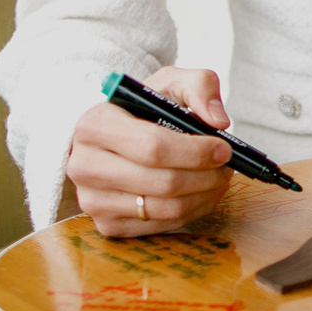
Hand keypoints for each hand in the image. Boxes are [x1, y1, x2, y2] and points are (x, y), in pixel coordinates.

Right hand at [66, 66, 233, 236]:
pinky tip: (201, 194)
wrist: (113, 139)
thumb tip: (218, 121)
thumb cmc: (142, 110)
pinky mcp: (107, 225)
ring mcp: (92, 201)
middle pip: (163, 183)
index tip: (224, 148)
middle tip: (227, 166)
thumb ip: (199, 87)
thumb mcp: (169, 83)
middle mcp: (84, 166)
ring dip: (205, 196)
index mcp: (94, 125)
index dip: (196, 152)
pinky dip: (192, 212)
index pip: (153, 147)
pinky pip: (162, 227)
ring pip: (166, 209)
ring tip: (218, 179)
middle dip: (207, 176)